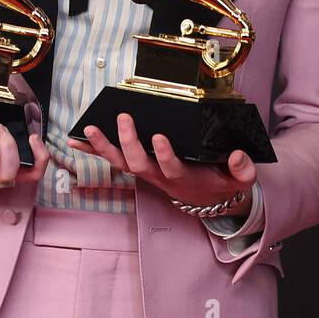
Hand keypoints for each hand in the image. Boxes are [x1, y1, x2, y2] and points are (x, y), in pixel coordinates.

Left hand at [71, 114, 254, 218]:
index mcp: (184, 178)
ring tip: (88, 129)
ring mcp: (146, 173)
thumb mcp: (239, 180)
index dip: (164, 154)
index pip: (172, 168)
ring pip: (121, 162)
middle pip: (138, 164)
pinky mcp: (139, 168)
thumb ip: (242, 169)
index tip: (160, 136)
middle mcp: (160, 177)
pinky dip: (95, 150)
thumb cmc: (221, 183)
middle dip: (128, 142)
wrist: (208, 199)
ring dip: (103, 147)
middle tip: (123, 118)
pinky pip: (114, 160)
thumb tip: (237, 156)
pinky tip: (77, 140)